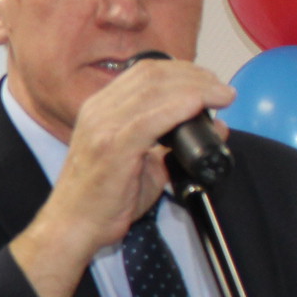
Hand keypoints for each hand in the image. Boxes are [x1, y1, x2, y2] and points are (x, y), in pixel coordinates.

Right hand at [10, 57, 234, 296]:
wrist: (73, 226)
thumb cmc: (103, 200)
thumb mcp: (144, 165)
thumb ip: (174, 145)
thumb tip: (215, 127)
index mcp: (100, 109)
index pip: (145, 72)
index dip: (184, 71)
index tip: (210, 82)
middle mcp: (98, 111)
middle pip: (153, 75)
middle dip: (196, 76)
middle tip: (223, 90)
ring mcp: (103, 127)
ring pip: (154, 90)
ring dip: (196, 88)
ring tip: (222, 96)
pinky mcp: (112, 146)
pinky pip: (150, 118)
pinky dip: (179, 107)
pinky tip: (199, 106)